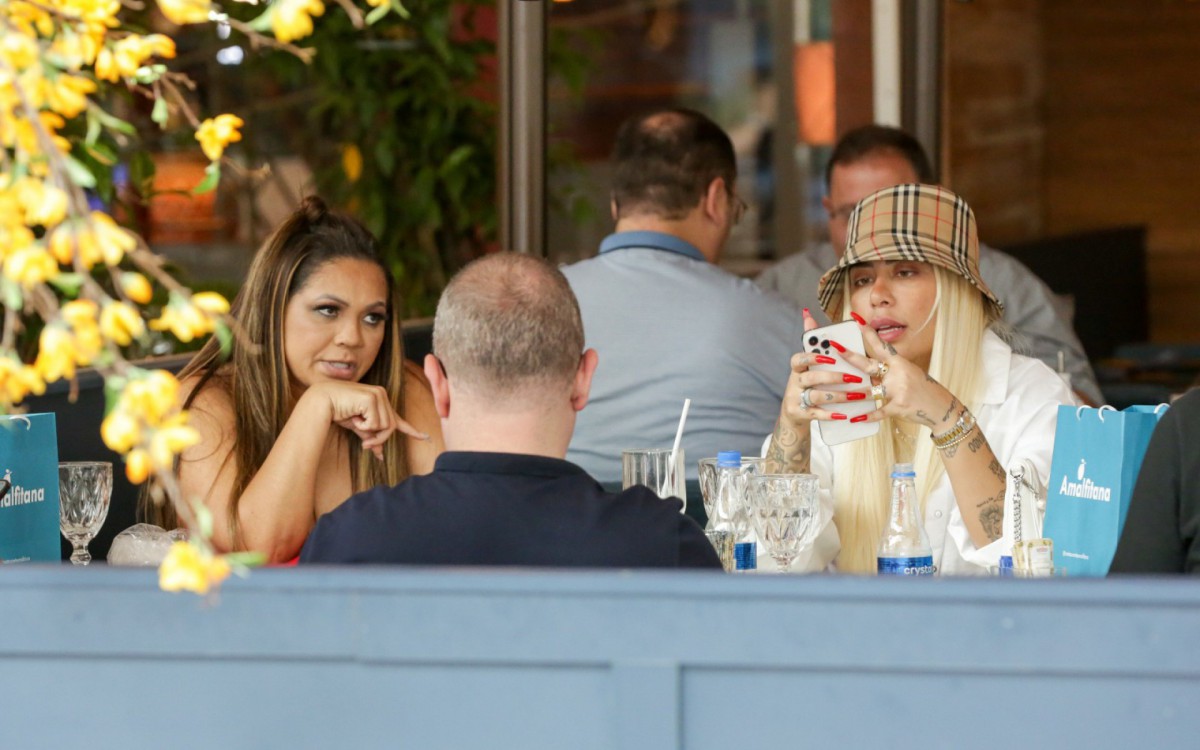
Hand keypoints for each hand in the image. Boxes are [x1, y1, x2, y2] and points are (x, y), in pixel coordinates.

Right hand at [305, 381, 429, 459]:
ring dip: (370, 432)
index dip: (412, 431)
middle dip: (379, 439)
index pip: (397, 419)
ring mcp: (379, 395)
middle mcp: (382, 396)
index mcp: (381, 402)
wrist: (322, 402)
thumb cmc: (339, 412)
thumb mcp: (358, 428)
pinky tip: (353, 416)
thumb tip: (380, 454)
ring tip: (355, 423)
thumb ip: (371, 437)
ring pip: (385, 426)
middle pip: (391, 427)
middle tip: (365, 446)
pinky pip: (375, 422)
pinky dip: (364, 425)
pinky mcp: (373, 397)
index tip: (425, 438)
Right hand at [780, 308, 870, 427]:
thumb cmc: (807, 384)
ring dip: (838, 396)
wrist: (794, 413)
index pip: (799, 359)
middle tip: (853, 378)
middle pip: (811, 378)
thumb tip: (807, 313)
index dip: (813, 358)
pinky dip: (829, 414)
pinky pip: (815, 414)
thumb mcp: (808, 364)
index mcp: (797, 368)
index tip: (830, 357)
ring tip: (856, 395)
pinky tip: (843, 414)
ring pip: (816, 396)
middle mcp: (794, 382)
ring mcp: (796, 398)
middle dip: (833, 377)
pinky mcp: (800, 413)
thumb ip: (811, 341)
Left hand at [835, 319, 960, 430]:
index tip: (857, 319)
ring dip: (853, 394)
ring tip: (836, 394)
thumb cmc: (922, 389)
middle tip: (836, 348)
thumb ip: (886, 374)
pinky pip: (879, 411)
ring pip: (869, 391)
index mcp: (900, 362)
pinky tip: (855, 419)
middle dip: (851, 357)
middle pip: (869, 365)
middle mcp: (898, 374)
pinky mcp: (899, 407)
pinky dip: (867, 416)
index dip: (868, 332)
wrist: (941, 407)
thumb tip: (865, 374)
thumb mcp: (907, 374)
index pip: (880, 345)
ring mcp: (898, 390)